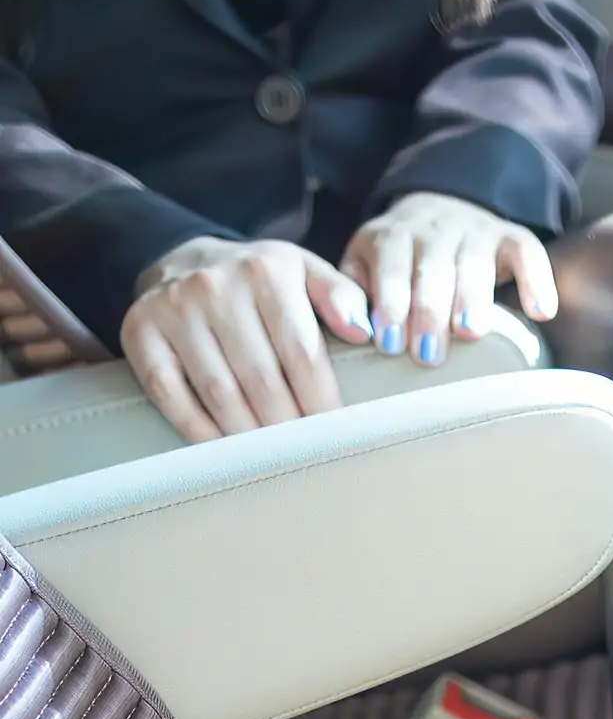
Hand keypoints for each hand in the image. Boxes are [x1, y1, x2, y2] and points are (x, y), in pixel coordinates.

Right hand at [123, 236, 374, 441]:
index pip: (302, 355)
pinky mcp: (140, 330)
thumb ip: (340, 297)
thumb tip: (367, 333)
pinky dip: (197, 428)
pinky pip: (170, 393)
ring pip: (219, 393)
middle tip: (303, 455)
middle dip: (288, 426)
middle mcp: (216, 285)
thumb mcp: (303, 273)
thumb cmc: (257, 282)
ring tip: (269, 458)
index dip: (321, 403)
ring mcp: (174, 307)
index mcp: (266, 272)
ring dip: (248, 436)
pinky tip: (220, 448)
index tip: (334, 435)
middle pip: (263, 380)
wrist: (184, 260)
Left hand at [340, 191, 557, 363]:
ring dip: (472, 298)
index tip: (388, 341)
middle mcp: (433, 228)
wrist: (441, 211)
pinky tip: (540, 312)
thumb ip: (353, 292)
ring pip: (474, 262)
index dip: (390, 301)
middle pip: (432, 267)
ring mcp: (474, 231)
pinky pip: (527, 252)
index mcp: (392, 235)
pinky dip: (536, 279)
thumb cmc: (399, 261)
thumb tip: (356, 329)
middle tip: (427, 354)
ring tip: (470, 333)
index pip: (390, 264)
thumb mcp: (365, 265)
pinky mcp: (511, 236)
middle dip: (429, 310)